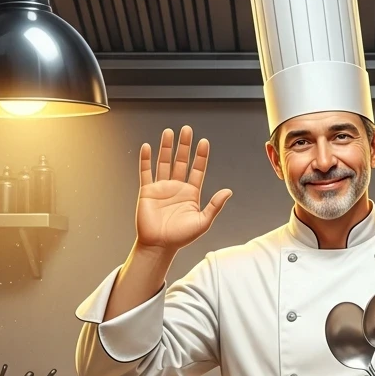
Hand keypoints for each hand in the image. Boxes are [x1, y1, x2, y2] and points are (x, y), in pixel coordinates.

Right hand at [136, 126, 231, 253]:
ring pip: (164, 162)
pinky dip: (146, 160)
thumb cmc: (181, 237)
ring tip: (169, 132)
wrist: (160, 246)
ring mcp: (162, 188)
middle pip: (181, 161)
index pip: (197, 170)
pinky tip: (148, 147)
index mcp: (191, 194)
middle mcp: (177, 188)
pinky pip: (146, 172)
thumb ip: (215, 205)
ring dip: (166, 147)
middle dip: (184, 145)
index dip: (201, 156)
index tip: (204, 142)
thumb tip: (228, 191)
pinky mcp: (147, 191)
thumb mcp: (203, 222)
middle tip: (187, 130)